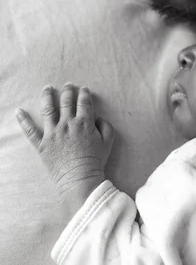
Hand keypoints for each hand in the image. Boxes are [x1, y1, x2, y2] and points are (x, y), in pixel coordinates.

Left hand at [16, 83, 113, 198]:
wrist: (79, 178)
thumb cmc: (95, 161)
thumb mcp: (108, 142)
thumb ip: (105, 126)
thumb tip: (98, 118)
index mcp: (84, 122)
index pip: (84, 102)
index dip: (84, 93)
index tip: (83, 89)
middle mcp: (67, 123)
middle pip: (66, 102)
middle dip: (68, 91)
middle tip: (68, 85)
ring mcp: (53, 133)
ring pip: (48, 109)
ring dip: (47, 96)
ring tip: (47, 88)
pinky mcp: (42, 144)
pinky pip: (30, 131)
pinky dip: (23, 120)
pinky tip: (19, 112)